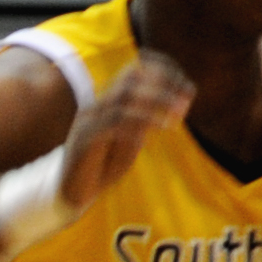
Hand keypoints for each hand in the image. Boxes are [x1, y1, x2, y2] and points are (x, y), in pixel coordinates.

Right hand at [56, 53, 190, 207]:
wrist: (73, 192)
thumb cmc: (104, 165)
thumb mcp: (131, 139)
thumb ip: (145, 120)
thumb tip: (172, 103)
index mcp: (108, 101)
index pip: (135, 70)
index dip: (162, 71)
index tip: (187, 84)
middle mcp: (98, 104)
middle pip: (131, 78)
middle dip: (163, 84)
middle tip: (188, 98)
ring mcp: (89, 120)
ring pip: (123, 98)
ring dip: (155, 101)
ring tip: (179, 113)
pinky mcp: (84, 139)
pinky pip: (111, 124)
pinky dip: (136, 125)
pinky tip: (156, 133)